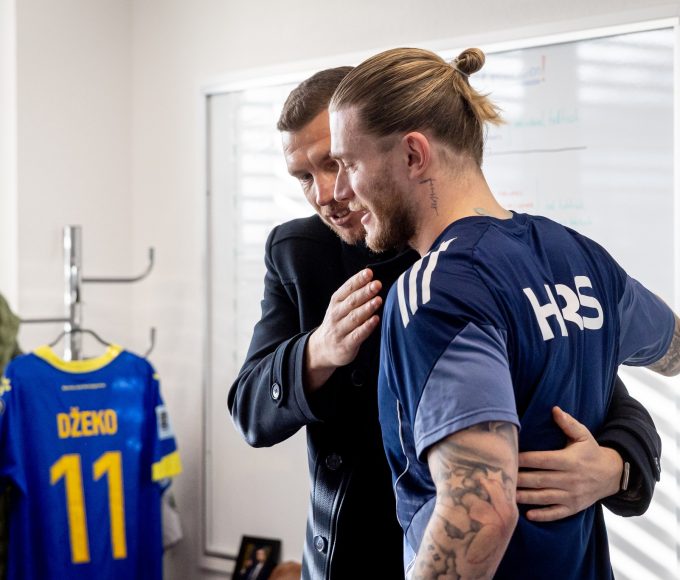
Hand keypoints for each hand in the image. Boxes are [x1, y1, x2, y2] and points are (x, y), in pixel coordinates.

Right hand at [304, 268, 381, 391]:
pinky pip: (357, 335)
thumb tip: (372, 279)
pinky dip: (366, 327)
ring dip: (366, 309)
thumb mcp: (340, 306)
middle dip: (365, 292)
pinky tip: (375, 320)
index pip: (347, 289)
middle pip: (351, 302)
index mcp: (335, 302)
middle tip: (377, 284)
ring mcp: (339, 331)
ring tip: (378, 300)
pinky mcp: (345, 345)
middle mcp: (336, 315)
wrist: (322, 348)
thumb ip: (353, 294)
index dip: (358, 280)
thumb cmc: (338, 322)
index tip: (369, 272)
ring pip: (354, 318)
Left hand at [516, 406, 622, 521]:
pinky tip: (528, 515)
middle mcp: (570, 479)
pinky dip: (543, 515)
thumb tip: (554, 408)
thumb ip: (568, 423)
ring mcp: (572, 495)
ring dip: (526, 497)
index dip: (525, 459)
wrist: (612, 475)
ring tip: (508, 495)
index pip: (543, 460)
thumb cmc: (591, 452)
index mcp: (570, 460)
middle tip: (500, 478)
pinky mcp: (574, 508)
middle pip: (540, 479)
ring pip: (545, 497)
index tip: (509, 457)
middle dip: (520, 479)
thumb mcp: (583, 435)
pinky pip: (557, 513)